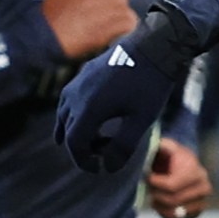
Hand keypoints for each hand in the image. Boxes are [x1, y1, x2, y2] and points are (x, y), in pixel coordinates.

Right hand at [40, 0, 136, 60]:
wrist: (45, 40)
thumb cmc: (49, 17)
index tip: (104, 3)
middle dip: (117, 6)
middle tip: (111, 16)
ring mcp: (103, 14)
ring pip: (126, 11)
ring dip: (123, 19)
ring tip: (116, 26)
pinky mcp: (108, 29)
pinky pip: (128, 24)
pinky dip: (126, 29)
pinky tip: (118, 33)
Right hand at [55, 11, 192, 173]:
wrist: (153, 48)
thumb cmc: (150, 85)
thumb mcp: (142, 119)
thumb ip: (124, 145)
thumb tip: (109, 168)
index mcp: (88, 109)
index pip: (75, 144)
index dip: (84, 161)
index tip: (99, 169)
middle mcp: (75, 97)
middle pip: (69, 133)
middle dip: (84, 148)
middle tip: (107, 153)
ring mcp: (75, 85)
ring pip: (65, 118)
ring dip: (78, 132)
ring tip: (100, 140)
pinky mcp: (81, 77)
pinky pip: (69, 103)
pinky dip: (77, 117)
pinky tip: (92, 121)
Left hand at [146, 138, 211, 217]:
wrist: (181, 165)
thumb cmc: (168, 155)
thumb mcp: (164, 146)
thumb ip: (161, 145)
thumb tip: (157, 146)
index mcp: (195, 169)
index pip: (172, 186)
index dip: (155, 184)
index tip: (147, 176)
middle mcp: (204, 185)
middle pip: (173, 200)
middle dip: (156, 195)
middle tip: (148, 187)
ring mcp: (203, 199)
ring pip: (176, 211)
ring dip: (160, 205)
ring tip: (154, 196)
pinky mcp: (198, 210)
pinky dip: (165, 213)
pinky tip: (160, 203)